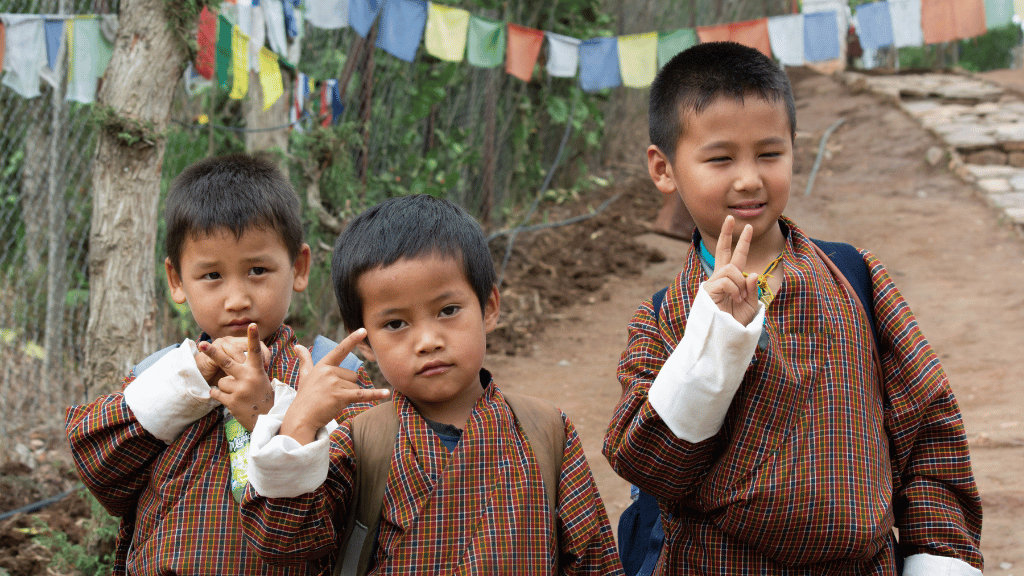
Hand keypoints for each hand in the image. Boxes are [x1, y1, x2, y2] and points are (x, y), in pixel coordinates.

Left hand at [200, 324, 273, 430]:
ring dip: (225, 387)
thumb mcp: (260, 379)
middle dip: (212, 352)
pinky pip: (216, 393)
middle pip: (226, 361)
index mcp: (257, 370)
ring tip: (237, 393)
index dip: (253, 337)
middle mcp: (249, 378)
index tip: (252, 324)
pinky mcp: (232, 402)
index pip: (255, 350)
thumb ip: (247, 367)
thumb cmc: (262, 395)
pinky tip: (229, 399)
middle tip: (201, 344)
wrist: (267, 419)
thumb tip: (232, 355)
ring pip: (221, 381)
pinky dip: (218, 395)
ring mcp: (240, 390)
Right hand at [280, 328, 389, 444]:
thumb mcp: (304, 376)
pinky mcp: (340, 396)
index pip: (340, 350)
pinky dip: (375, 395)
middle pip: (352, 375)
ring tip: (333, 401)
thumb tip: (297, 345)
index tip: (364, 330)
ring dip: (349, 396)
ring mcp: (334, 384)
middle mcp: (329, 372)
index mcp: (323, 365)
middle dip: (347, 387)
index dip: (352, 339)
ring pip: (356, 387)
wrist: (302, 418)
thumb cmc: (305, 397)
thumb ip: (305, 360)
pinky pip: (362, 394)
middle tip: (331, 395)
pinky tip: (386, 393)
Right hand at [703, 215, 760, 325]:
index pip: (737, 256)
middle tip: (731, 217)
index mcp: (732, 280)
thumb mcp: (752, 305)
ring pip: (731, 269)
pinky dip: (735, 290)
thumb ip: (752, 288)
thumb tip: (752, 273)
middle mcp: (721, 278)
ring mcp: (713, 283)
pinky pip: (727, 281)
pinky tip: (734, 299)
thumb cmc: (737, 323)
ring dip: (740, 284)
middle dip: (727, 233)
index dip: (743, 242)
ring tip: (740, 298)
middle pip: (723, 250)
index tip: (748, 227)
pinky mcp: (708, 290)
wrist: (725, 337)